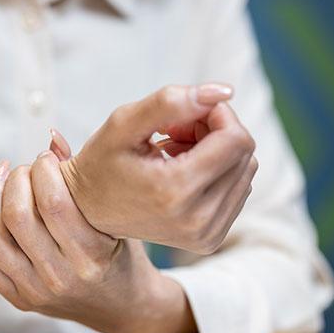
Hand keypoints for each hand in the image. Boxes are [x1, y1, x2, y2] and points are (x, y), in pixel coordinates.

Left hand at [0, 152, 196, 332]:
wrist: (120, 305)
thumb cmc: (120, 255)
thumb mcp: (113, 219)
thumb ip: (82, 179)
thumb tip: (51, 138)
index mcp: (92, 256)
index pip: (54, 203)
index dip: (42, 170)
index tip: (45, 158)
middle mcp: (63, 277)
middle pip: (19, 217)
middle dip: (15, 181)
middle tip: (23, 169)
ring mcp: (37, 291)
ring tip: (0, 179)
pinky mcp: (19, 299)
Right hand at [59, 83, 257, 253]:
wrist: (87, 213)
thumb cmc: (102, 163)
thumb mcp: (124, 123)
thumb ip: (171, 101)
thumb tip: (224, 92)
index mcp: (175, 192)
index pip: (235, 139)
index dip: (217, 114)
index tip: (185, 113)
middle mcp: (197, 220)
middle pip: (244, 154)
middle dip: (215, 131)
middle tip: (175, 131)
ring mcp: (207, 235)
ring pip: (246, 171)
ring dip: (217, 151)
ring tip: (176, 151)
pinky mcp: (211, 240)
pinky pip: (239, 190)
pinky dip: (217, 172)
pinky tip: (184, 170)